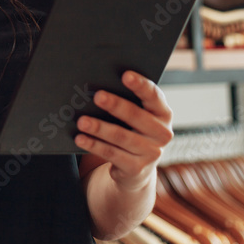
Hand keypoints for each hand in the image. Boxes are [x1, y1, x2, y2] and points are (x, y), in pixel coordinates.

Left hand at [75, 71, 172, 190]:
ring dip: (100, 127)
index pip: (153, 96)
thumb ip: (126, 102)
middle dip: (116, 105)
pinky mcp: (136, 168)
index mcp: (163, 113)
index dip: (140, 85)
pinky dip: (94, 145)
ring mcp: (151, 153)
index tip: (125, 75)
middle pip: (136, 116)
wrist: (138, 167)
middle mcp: (162, 133)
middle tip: (98, 96)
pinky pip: (112, 154)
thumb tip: (98, 88)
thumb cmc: (133, 129)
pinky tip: (80, 138)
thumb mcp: (136, 116)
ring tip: (82, 120)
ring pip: (121, 136)